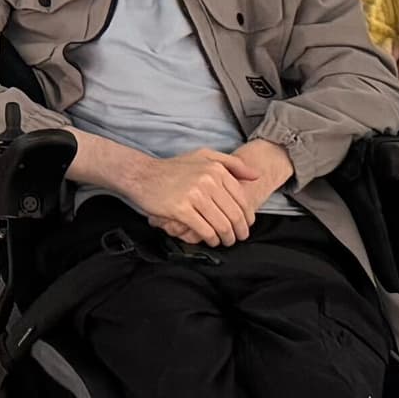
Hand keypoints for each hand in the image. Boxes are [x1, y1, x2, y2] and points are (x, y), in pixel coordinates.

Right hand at [128, 150, 261, 247]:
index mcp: (216, 169)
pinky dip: (211, 238)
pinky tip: (211, 240)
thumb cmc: (173, 168)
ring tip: (225, 241)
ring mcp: (195, 195)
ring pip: (222, 224)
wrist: (142, 174)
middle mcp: (208, 180)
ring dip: (227, 238)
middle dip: (239, 231)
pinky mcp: (181, 209)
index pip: (242, 199)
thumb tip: (256, 175)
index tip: (245, 225)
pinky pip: (205, 230)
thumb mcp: (203, 156)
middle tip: (238, 238)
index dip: (247, 217)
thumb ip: (231, 163)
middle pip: (234, 214)